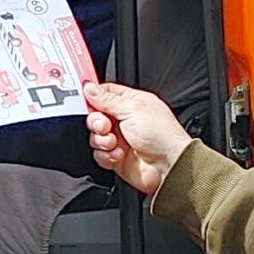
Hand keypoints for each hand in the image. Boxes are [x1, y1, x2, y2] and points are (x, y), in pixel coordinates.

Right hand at [84, 82, 192, 196]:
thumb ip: (107, 99)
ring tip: (115, 142)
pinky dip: (106, 155)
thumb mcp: (132, 108)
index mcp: (131, 103)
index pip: (105, 93)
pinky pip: (99, 154)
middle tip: (106, 125)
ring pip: (95, 136)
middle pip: (95, 115)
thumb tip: (90, 87)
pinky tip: (118, 154)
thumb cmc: (163, 135)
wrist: (168, 165)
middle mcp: (124, 120)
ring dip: (102, 140)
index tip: (85, 100)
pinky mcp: (116, 157)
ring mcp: (120, 139)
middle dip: (96, 121)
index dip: (93, 96)